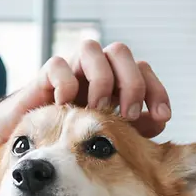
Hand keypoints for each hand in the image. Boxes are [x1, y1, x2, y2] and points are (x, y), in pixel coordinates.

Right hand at [0, 41, 171, 146]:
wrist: (34, 147)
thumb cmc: (76, 141)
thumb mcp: (110, 138)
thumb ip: (135, 131)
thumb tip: (160, 126)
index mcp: (115, 83)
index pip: (143, 71)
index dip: (156, 91)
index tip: (161, 117)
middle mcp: (95, 71)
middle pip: (121, 52)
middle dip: (131, 83)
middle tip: (129, 115)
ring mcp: (69, 71)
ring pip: (91, 48)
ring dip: (100, 80)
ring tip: (97, 110)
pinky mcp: (43, 78)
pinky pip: (57, 65)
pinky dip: (66, 84)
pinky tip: (67, 107)